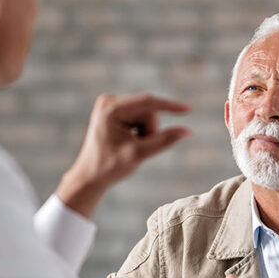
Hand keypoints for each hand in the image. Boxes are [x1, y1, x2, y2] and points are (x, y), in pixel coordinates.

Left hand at [56, 93, 189, 216]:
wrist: (90, 175)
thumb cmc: (109, 167)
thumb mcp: (138, 154)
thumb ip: (163, 141)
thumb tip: (187, 131)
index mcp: (110, 108)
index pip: (147, 102)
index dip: (170, 106)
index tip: (188, 109)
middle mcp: (109, 102)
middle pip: (148, 110)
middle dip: (150, 130)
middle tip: (140, 148)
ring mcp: (111, 105)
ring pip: (146, 115)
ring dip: (146, 133)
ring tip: (132, 147)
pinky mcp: (115, 111)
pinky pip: (140, 118)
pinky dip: (140, 132)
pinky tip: (128, 142)